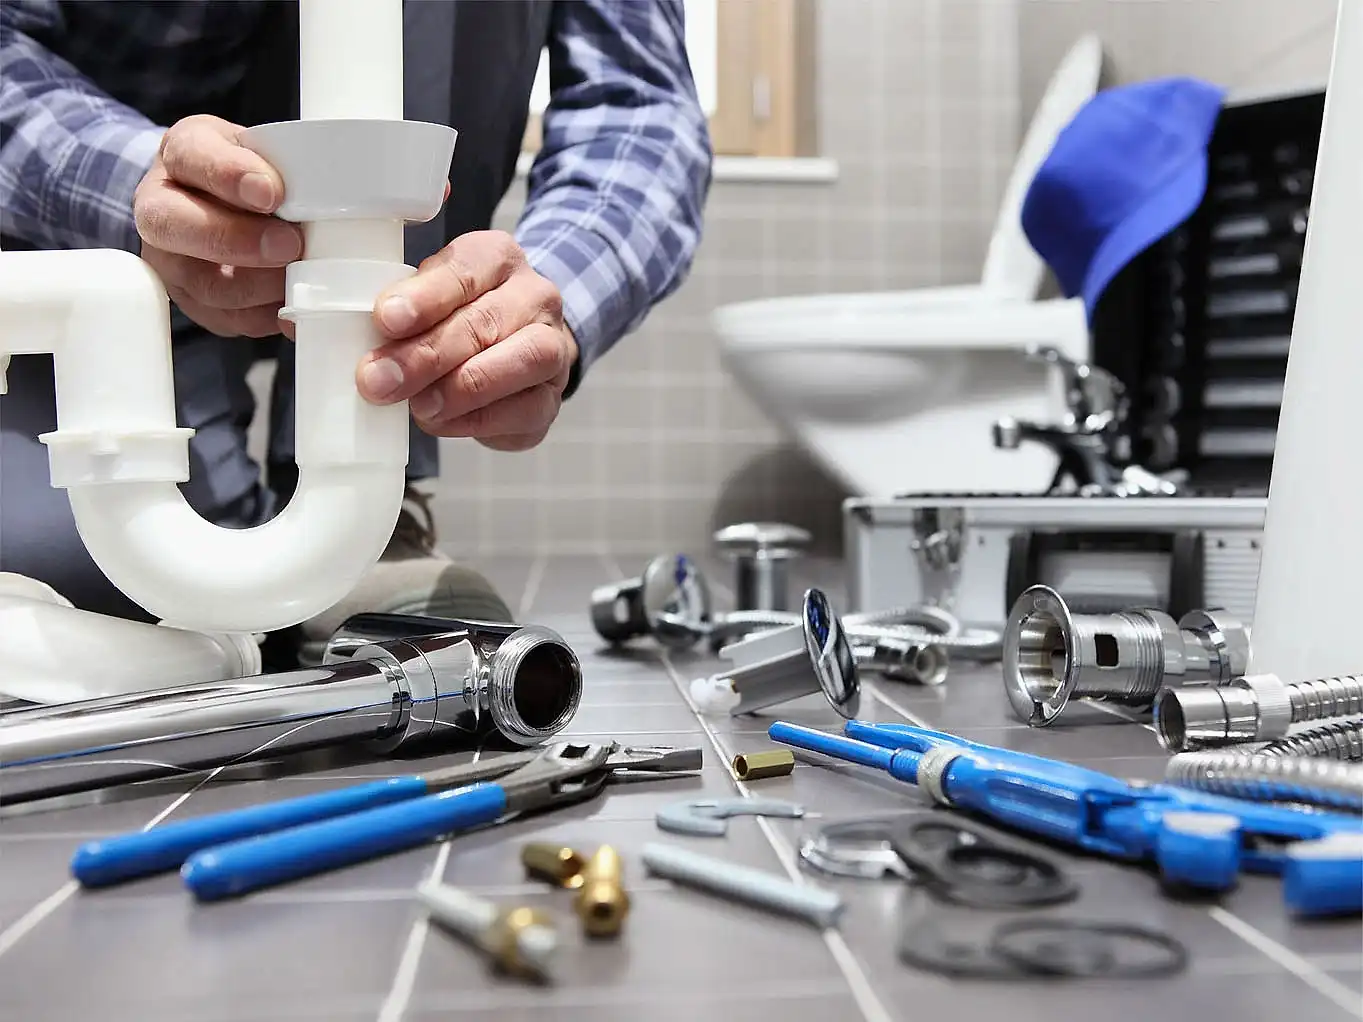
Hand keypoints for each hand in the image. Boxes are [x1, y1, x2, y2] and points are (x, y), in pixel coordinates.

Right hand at [133, 114, 301, 337]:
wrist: (224, 202)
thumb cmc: (247, 171)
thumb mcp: (262, 148)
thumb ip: (281, 165)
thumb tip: (318, 200)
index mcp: (180, 153)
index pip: (191, 157)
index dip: (228, 175)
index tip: (270, 191)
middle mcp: (161, 208)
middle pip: (175, 227)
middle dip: (237, 240)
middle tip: (289, 244)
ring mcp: (171, 261)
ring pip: (204, 284)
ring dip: (259, 285)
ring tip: (297, 276)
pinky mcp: (194, 302)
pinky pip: (226, 319)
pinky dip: (265, 316)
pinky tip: (293, 305)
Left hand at [356, 230, 578, 451]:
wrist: (517, 349)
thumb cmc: (460, 318)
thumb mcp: (427, 297)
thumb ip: (394, 309)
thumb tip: (334, 333)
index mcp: (497, 258)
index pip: (464, 269)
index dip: (424, 297)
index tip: (385, 319)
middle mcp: (534, 296)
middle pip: (484, 321)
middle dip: (426, 354)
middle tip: (379, 380)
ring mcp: (553, 347)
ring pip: (520, 362)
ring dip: (460, 388)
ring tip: (418, 406)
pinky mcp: (551, 398)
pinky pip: (524, 410)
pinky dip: (477, 419)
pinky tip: (441, 421)